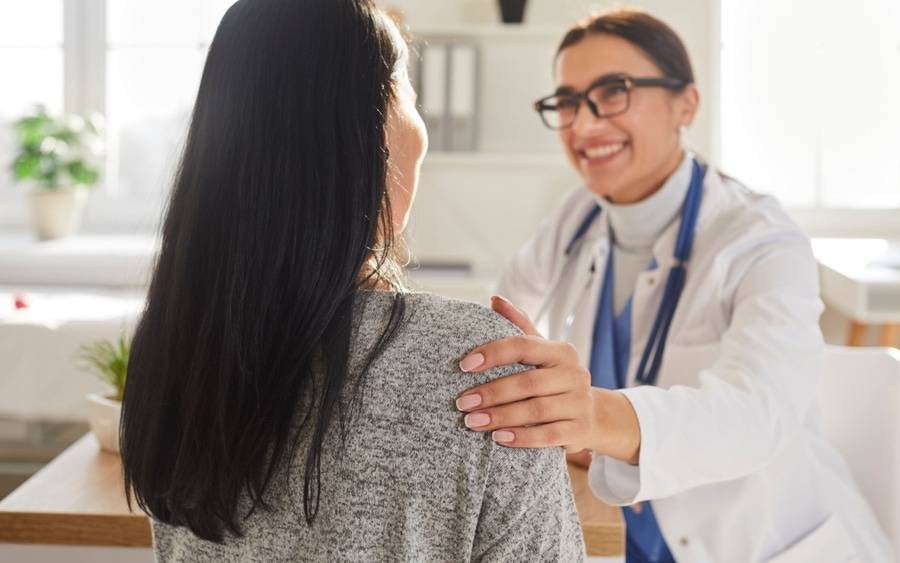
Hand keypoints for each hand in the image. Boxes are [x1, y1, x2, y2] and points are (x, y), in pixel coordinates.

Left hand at [456, 296, 641, 462]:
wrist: (591, 414)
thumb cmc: (553, 378)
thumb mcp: (540, 351)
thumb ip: (518, 325)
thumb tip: (495, 299)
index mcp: (562, 351)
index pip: (524, 346)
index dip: (492, 353)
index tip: (464, 365)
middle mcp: (575, 374)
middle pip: (527, 382)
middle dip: (491, 393)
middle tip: (462, 402)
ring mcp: (580, 403)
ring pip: (536, 411)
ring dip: (501, 417)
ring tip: (472, 422)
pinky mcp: (580, 430)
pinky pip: (548, 436)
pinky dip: (521, 438)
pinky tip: (498, 438)